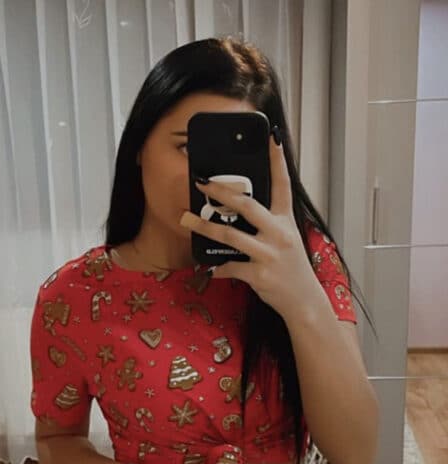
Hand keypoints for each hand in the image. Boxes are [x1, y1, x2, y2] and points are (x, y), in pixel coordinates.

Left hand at [179, 131, 318, 319]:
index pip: (283, 184)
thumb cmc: (291, 268)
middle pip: (247, 205)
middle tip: (202, 184)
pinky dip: (218, 267)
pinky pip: (230, 266)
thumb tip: (237, 211)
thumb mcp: (286, 239)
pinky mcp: (259, 274)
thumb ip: (267, 224)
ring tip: (186, 220)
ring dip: (204, 227)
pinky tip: (211, 267)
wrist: (303, 300)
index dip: (277, 160)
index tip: (272, 136)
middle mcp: (279, 234)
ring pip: (230, 235)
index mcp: (286, 221)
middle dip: (221, 192)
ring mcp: (269, 254)